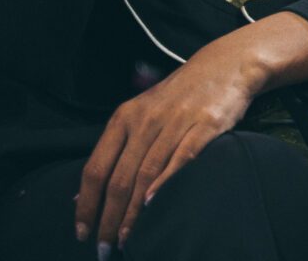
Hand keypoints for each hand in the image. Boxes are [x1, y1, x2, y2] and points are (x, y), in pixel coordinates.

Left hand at [75, 38, 260, 247]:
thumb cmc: (178, 96)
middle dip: (108, 218)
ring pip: (146, 175)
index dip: (87, 204)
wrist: (227, 65)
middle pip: (119, 178)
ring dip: (133, 212)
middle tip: (103, 247)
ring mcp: (176, 122)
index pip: (95, 168)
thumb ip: (114, 150)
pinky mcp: (206, 125)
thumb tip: (80, 197)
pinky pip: (182, 159)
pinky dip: (166, 183)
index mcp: (124, 117)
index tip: (82, 232)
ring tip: (126, 239)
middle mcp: (146, 120)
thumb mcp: (140, 113)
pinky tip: (153, 204)